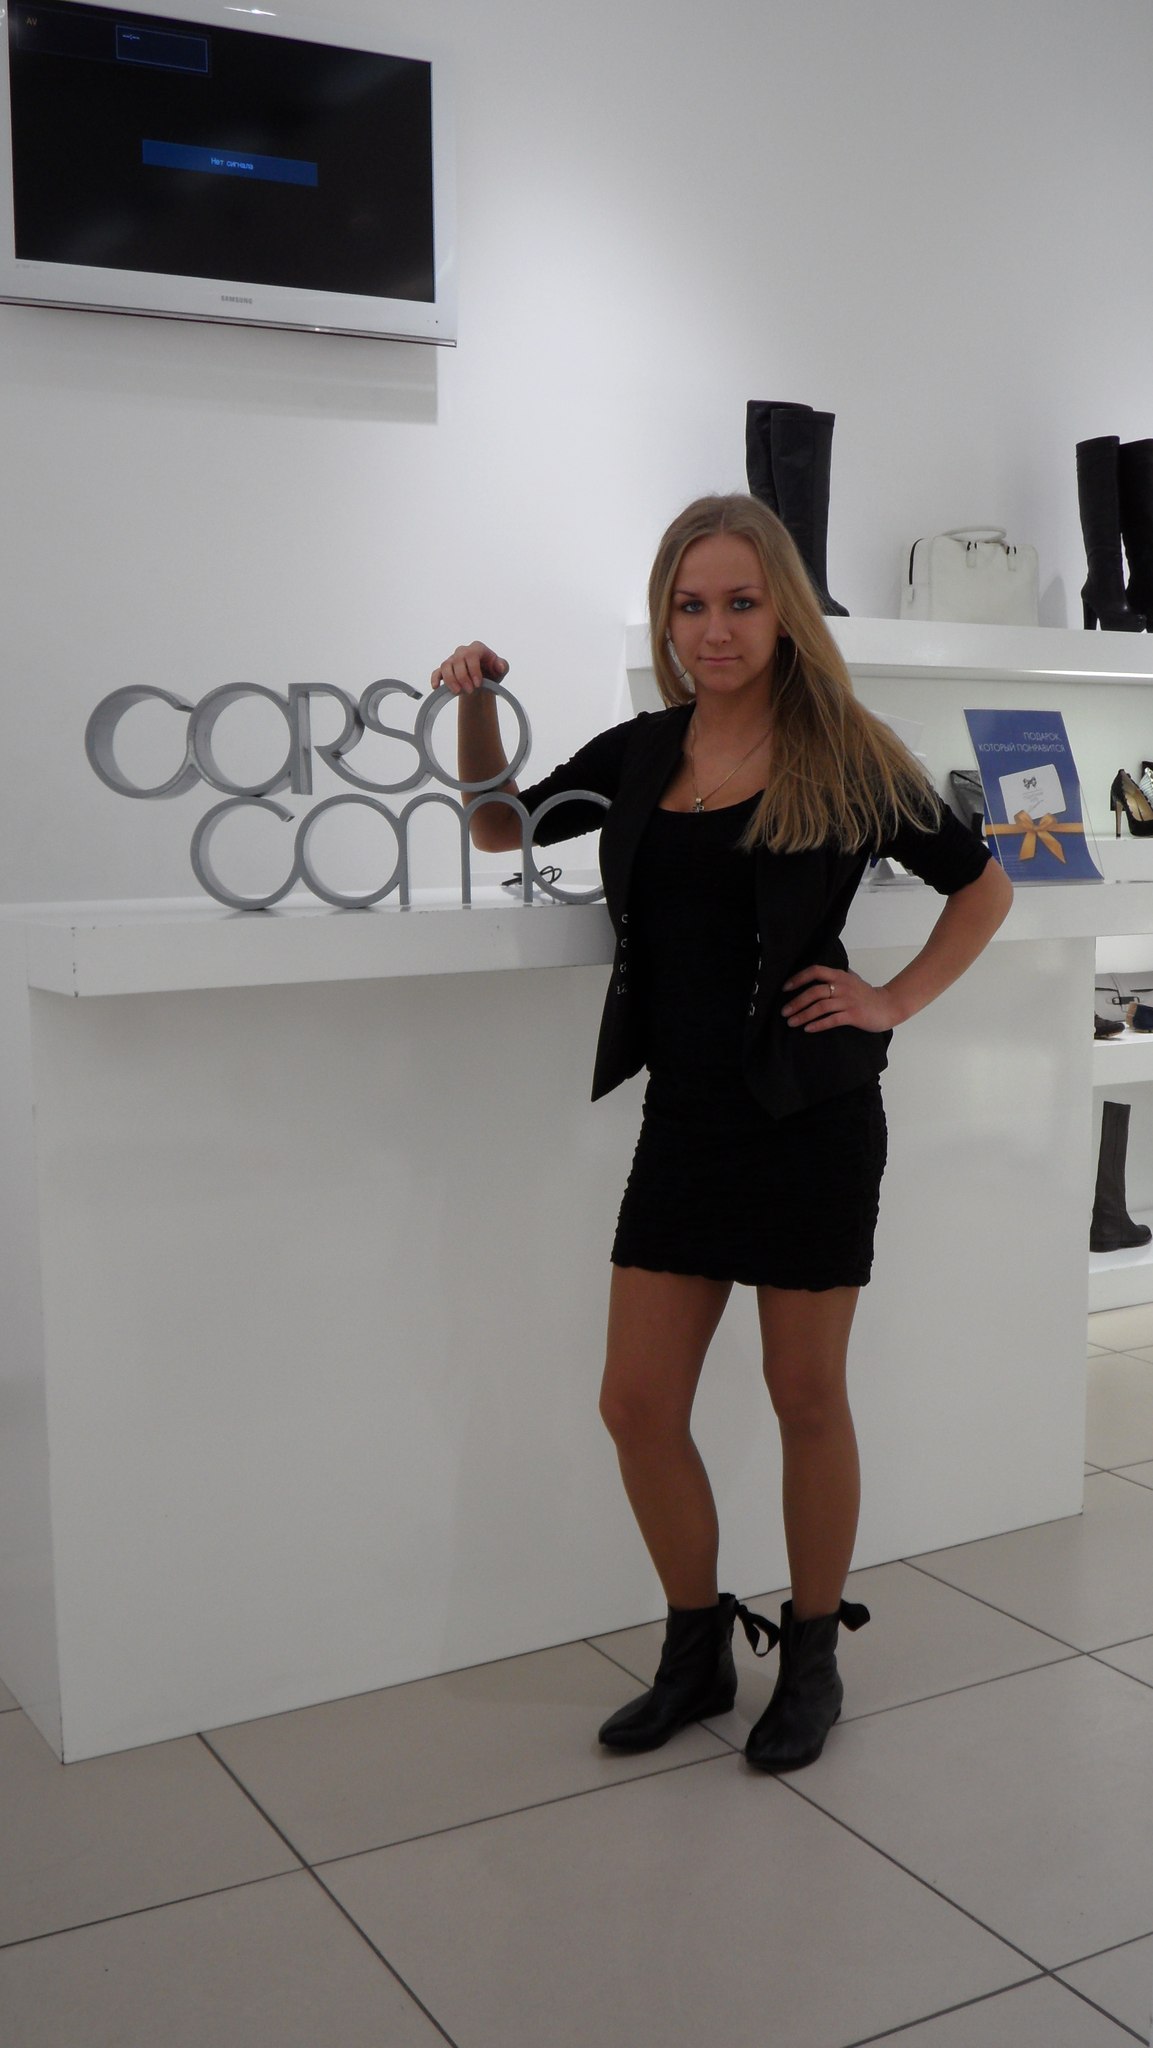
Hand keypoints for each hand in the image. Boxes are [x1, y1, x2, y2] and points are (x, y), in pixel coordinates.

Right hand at [430, 641, 509, 695]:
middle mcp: (463, 651)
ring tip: (457, 692)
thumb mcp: (501, 669)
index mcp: (477, 648)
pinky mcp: (445, 669)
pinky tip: (436, 687)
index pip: (471, 656)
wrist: (483, 679)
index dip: (474, 670)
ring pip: (446, 666)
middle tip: (470, 691)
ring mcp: (452, 659)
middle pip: (457, 661)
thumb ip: (503, 666)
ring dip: (450, 680)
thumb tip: (500, 666)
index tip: (478, 684)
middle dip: (463, 677)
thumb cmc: (492, 671)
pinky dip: (435, 679)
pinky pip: (437, 671)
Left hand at [781, 965, 902, 1033]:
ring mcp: (848, 1001)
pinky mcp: (853, 1015)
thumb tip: (822, 972)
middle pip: (814, 991)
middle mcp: (842, 986)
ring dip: (803, 1015)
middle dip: (796, 1002)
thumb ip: (838, 975)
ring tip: (791, 1022)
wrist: (888, 1006)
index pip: (815, 971)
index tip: (785, 988)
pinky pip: (832, 1020)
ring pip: (820, 1007)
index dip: (798, 978)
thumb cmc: (867, 994)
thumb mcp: (852, 979)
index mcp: (840, 976)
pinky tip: (808, 1029)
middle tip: (784, 1012)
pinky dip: (818, 1025)